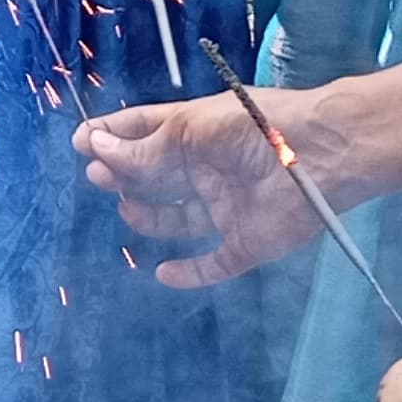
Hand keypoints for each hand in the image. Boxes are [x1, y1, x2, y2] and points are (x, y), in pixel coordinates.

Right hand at [73, 79, 353, 287]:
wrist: (320, 154)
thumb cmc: (252, 127)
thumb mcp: (190, 129)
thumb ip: (143, 148)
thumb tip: (96, 149)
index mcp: (195, 132)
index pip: (145, 132)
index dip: (112, 137)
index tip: (81, 142)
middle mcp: (207, 170)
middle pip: (156, 177)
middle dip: (124, 175)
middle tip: (97, 176)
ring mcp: (226, 208)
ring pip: (178, 220)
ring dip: (148, 216)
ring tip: (127, 207)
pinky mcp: (247, 243)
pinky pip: (213, 264)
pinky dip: (189, 274)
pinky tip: (163, 273)